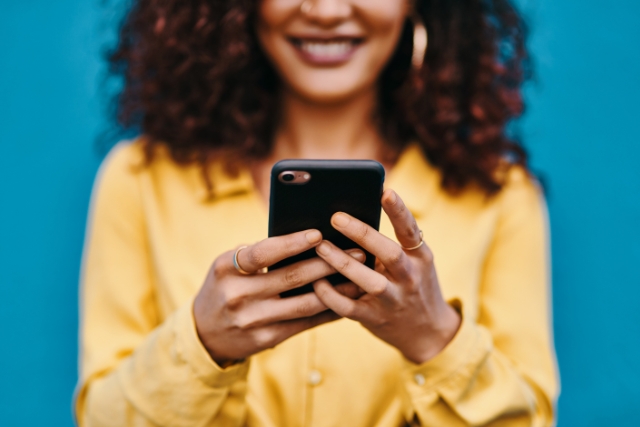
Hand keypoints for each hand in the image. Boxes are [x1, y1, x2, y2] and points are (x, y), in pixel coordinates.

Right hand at [194, 229, 364, 365]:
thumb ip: (256, 254)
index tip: (318, 233)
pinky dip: (327, 311)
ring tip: (359, 276)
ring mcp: (252, 320)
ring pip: (304, 303)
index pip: (262, 252)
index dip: (292, 243)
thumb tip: (306, 239)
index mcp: (226, 269)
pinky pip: (304, 323)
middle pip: (290, 277)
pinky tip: (345, 300)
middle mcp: (237, 295)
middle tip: (357, 251)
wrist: (204, 333)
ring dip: (336, 289)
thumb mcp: (227, 266)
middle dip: (328, 263)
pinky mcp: (266, 338)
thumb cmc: (224, 287)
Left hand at [313, 189, 460, 364]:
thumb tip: (353, 216)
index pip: (410, 230)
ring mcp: (393, 300)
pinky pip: (349, 307)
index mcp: (419, 257)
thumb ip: (391, 243)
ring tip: (320, 246)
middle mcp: (409, 277)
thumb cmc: (412, 285)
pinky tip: (316, 282)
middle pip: (388, 252)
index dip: (399, 211)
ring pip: (368, 281)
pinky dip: (331, 295)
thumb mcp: (414, 262)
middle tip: (335, 217)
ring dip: (342, 262)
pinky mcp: (375, 318)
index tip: (385, 191)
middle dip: (362, 234)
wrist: (427, 332)